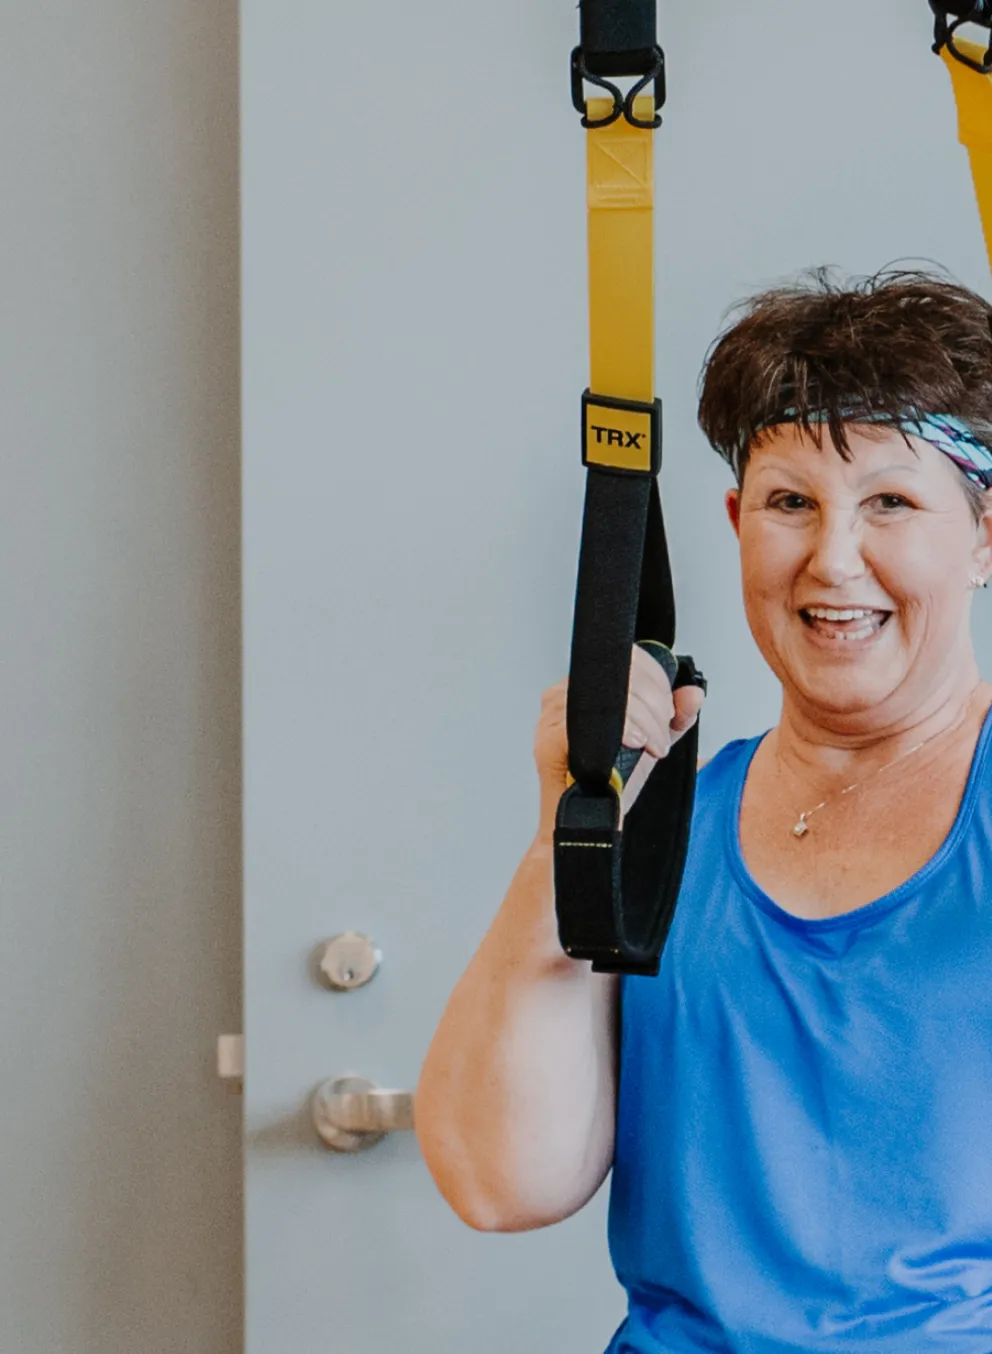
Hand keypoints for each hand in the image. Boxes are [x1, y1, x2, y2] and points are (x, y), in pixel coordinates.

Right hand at [534, 646, 704, 842]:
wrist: (588, 824)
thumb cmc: (609, 784)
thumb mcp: (652, 741)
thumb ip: (674, 717)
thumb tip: (692, 695)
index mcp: (584, 688)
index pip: (627, 659)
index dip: (657, 681)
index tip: (668, 711)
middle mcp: (564, 694)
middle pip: (623, 675)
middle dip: (656, 707)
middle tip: (662, 738)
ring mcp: (554, 715)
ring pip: (613, 696)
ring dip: (645, 722)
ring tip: (652, 746)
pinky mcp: (550, 737)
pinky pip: (593, 719)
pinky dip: (624, 729)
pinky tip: (635, 743)